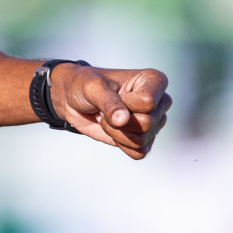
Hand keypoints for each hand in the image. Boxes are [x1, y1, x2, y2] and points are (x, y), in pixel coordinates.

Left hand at [49, 64, 170, 159]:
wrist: (72, 100)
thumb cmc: (84, 85)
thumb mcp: (93, 88)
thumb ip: (109, 102)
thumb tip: (124, 120)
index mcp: (153, 80)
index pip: (148, 101)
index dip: (125, 103)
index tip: (114, 93)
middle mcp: (159, 101)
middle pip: (147, 123)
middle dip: (118, 121)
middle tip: (106, 109)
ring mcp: (154, 122)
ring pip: (142, 140)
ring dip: (116, 133)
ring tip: (107, 119)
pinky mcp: (145, 139)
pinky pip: (139, 152)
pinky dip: (121, 144)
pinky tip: (113, 131)